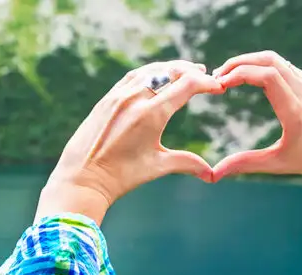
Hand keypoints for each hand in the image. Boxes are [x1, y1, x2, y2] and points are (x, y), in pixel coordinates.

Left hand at [37, 60, 224, 223]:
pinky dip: (150, 72)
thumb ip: (187, 163)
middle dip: (191, 71)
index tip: (218, 87)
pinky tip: (156, 76)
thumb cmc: (121, 176)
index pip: (187, 85)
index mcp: (152, 114)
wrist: (82, 178)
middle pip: (170, 72)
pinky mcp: (107, 98)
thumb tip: (212, 175)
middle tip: (205, 74)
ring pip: (151, 71)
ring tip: (184, 71)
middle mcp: (135, 98)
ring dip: (170, 68)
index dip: (206, 83)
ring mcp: (118, 96)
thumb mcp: (158, 166)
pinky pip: (132, 76)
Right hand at [210, 51, 301, 183]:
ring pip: (275, 59)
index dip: (239, 73)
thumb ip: (245, 164)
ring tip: (229, 75)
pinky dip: (263, 65)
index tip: (220, 84)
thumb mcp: (277, 163)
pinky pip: (284, 66)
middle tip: (218, 76)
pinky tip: (250, 78)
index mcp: (294, 109)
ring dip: (250, 62)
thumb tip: (215, 173)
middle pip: (268, 59)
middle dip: (239, 63)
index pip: (265, 75)